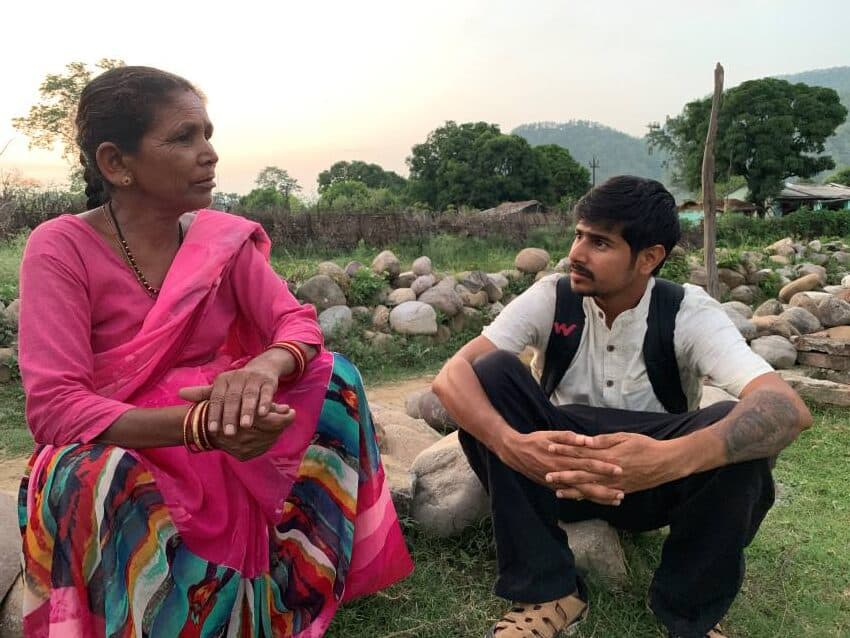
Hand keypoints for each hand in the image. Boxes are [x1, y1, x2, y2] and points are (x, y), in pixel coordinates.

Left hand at [179, 361, 280, 434]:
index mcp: (223, 380)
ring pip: (249, 395)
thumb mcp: (221, 388)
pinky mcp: (268, 381)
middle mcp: (237, 377)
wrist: (262, 369)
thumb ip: (202, 393)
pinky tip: (263, 414)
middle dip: (230, 416)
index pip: (216, 398)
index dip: (214, 414)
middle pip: (232, 398)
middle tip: (229, 433)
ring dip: (247, 411)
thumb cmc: (237, 385)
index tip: (212, 430)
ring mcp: (253, 379)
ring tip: (245, 426)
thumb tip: (180, 393)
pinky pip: (266, 393)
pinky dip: (265, 402)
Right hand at [206, 404, 294, 460]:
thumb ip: (266, 404)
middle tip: (289, 415)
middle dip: (282, 423)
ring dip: (277, 431)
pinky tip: (272, 432)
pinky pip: (263, 448)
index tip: (291, 410)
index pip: (272, 422)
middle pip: (272, 432)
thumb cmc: (225, 406)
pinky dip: (269, 439)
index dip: (283, 417)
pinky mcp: (244, 455)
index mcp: (244, 421)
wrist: (202, 427)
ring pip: (269, 440)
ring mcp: (244, 449)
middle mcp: (244, 438)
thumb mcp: (243, 399)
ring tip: (281, 421)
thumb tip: (287, 408)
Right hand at [497, 430, 621, 494]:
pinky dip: (584, 498)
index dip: (604, 467)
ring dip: (598, 497)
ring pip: (581, 493)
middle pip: (587, 484)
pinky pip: (572, 494)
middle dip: (605, 489)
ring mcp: (558, 482)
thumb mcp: (550, 434)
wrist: (514, 453)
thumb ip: (568, 437)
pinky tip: (596, 501)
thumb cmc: (535, 441)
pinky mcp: (553, 486)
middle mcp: (562, 473)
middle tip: (622, 493)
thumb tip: (586, 440)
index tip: (619, 470)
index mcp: (563, 459)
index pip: (588, 464)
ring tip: (614, 501)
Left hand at [547, 431, 679, 496]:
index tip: (549, 448)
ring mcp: (614, 484)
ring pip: (589, 489)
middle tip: (546, 475)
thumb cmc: (645, 445)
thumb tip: (584, 441)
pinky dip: (589, 498)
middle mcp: (608, 472)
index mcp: (607, 456)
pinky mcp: (621, 491)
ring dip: (572, 490)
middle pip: (581, 473)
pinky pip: (601, 497)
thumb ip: (603, 440)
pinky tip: (579, 499)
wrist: (666, 463)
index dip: (564, 450)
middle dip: (562, 474)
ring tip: (557, 491)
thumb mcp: (624, 437)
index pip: (580, 452)